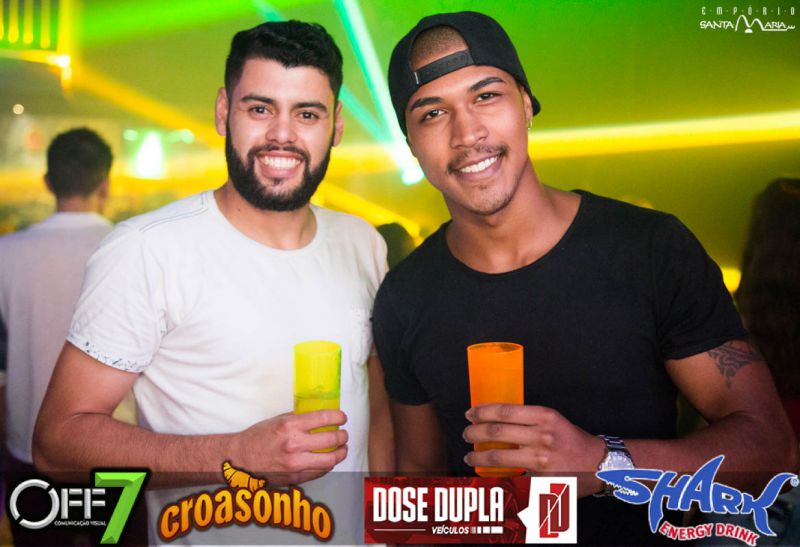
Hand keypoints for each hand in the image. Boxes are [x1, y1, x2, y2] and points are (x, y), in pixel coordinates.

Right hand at [233, 410, 348, 485]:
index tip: (342, 418)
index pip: (323, 419)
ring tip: (342, 449)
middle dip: (342, 436)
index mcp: (289, 426)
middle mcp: (294, 445)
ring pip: (329, 460)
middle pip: (331, 440)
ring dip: (340, 453)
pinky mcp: (295, 478)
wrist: (240, 459)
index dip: (338, 417)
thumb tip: (318, 417)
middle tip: (343, 434)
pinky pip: (319, 472)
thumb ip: (298, 419)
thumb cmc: (257, 437)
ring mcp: (295, 464)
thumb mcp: (277, 420)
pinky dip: (327, 466)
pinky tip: (328, 460)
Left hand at [463, 404, 605, 496]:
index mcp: (545, 416)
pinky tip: (487, 473)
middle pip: (497, 432)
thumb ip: (527, 419)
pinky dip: (496, 475)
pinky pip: (512, 476)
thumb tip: (494, 419)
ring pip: (499, 457)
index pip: (504, 411)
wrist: (598, 464)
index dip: (482, 412)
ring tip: (470, 456)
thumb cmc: (572, 440)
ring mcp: (541, 459)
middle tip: (466, 434)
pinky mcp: (541, 480)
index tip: (470, 414)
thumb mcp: (553, 420)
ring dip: (478, 457)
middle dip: (474, 433)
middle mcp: (542, 436)